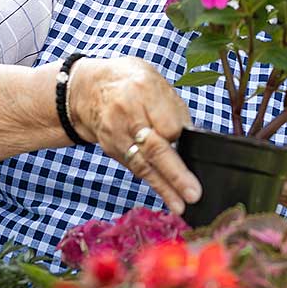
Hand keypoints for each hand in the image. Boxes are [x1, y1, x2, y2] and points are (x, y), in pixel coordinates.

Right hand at [66, 56, 201, 213]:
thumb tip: (195, 138)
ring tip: (181, 205)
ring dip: (164, 188)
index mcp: (143, 90)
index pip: (167, 124)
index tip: (194, 142)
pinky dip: (153, 182)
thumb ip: (175, 110)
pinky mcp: (112, 149)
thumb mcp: (157, 84)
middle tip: (193, 193)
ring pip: (143, 165)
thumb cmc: (134, 82)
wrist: (91, 87)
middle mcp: (126, 115)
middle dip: (176, 174)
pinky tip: (168, 197)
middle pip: (154, 148)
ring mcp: (116, 135)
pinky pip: (136, 168)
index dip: (181, 136)